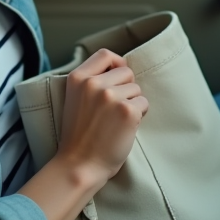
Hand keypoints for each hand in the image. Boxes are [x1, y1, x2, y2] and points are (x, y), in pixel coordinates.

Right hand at [55, 48, 148, 185]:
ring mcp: (111, 96)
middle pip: (126, 72)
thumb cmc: (79, 135)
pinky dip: (139, 116)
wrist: (80, 165)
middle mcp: (94, 83)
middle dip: (126, 88)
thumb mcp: (75, 98)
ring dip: (133, 103)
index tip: (117, 78)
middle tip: (114, 110)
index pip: (105, 54)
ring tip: (116, 121)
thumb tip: (121, 67)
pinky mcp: (127, 111)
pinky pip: (144, 104)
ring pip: (137, 89)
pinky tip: (124, 128)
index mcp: (78, 78)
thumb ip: (91, 81)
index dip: (116, 64)